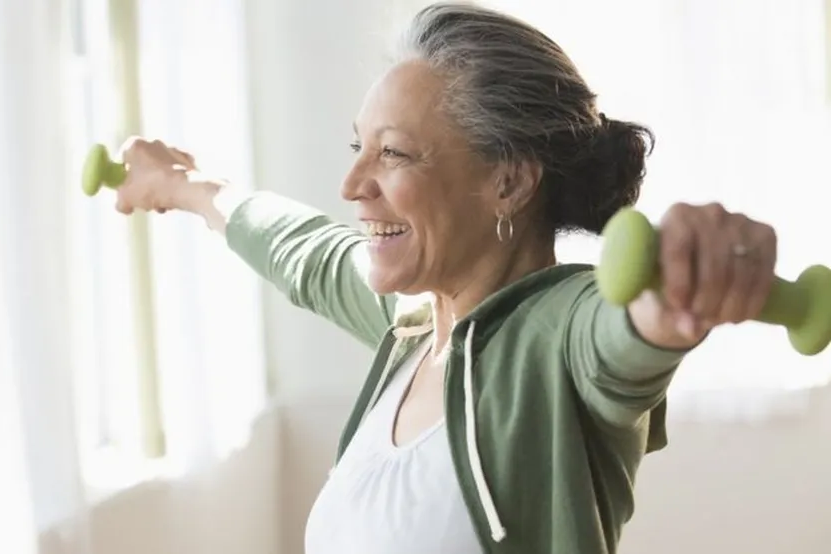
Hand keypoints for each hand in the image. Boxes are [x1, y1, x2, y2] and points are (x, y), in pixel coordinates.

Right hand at [115, 137, 197, 214]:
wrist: (187, 188)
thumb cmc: (152, 188)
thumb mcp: (126, 199)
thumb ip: (120, 201)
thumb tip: (123, 206)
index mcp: (134, 145)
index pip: (120, 161)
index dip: (121, 179)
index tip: (124, 192)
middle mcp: (154, 142)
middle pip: (142, 168)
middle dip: (142, 187)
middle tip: (143, 202)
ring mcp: (174, 150)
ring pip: (160, 174)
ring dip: (158, 190)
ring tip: (161, 206)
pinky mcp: (190, 160)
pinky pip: (176, 175)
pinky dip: (174, 187)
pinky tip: (175, 200)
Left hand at [629, 202, 776, 347]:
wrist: (696, 262)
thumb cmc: (666, 274)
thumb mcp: (658, 292)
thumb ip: (668, 311)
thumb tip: (691, 329)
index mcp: (675, 217)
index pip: (678, 249)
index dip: (679, 284)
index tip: (679, 308)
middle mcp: (709, 212)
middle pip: (713, 265)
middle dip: (707, 302)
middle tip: (700, 321)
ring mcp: (741, 221)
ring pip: (741, 272)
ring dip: (730, 306)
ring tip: (717, 321)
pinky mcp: (765, 234)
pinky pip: (764, 273)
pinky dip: (753, 301)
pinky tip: (739, 316)